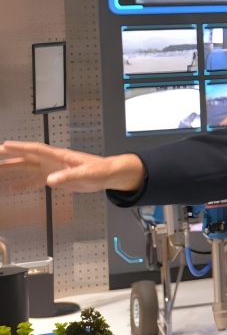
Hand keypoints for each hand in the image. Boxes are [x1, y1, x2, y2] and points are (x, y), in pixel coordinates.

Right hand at [0, 141, 145, 192]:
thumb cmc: (99, 170)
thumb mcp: (85, 174)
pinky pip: (35, 181)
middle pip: (27, 158)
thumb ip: (67, 177)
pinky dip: (23, 184)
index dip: (20, 147)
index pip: (36, 149)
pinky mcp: (55, 178)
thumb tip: (49, 181)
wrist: (107, 175)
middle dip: (10, 157)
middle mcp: (52, 161)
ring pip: (28, 168)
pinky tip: (12, 189)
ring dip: (12, 169)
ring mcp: (52, 169)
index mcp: (59, 156)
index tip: (4, 146)